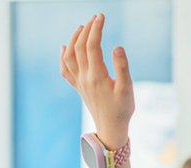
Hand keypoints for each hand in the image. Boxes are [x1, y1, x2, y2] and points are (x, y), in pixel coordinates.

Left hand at [58, 15, 134, 148]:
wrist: (111, 128)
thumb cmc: (122, 109)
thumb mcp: (127, 88)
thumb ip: (122, 67)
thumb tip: (116, 47)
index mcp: (96, 75)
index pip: (92, 45)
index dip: (96, 29)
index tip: (101, 17)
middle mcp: (84, 77)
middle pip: (79, 47)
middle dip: (87, 30)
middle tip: (96, 18)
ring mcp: (79, 82)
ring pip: (69, 55)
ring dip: (73, 39)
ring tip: (82, 28)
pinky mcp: (78, 87)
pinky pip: (65, 69)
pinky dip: (63, 56)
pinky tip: (64, 48)